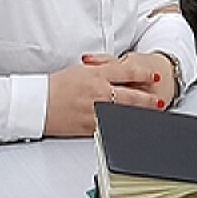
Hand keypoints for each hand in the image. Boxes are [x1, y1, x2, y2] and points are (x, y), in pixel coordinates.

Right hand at [44, 54, 168, 137]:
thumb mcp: (79, 70)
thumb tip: (118, 71)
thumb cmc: (54, 86)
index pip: (128, 72)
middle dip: (149, 99)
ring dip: (140, 114)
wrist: (36, 103)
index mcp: (96, 74)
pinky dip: (122, 127)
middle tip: (160, 100)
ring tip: (151, 115)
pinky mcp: (88, 126)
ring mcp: (94, 110)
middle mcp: (98, 91)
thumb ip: (100, 70)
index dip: (145, 74)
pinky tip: (130, 127)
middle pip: (132, 95)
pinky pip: (110, 126)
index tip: (154, 76)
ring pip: (124, 113)